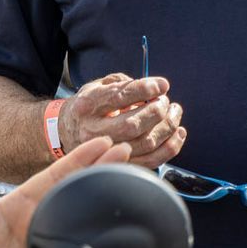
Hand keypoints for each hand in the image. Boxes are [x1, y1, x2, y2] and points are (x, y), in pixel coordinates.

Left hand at [0, 136, 131, 247]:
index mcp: (23, 203)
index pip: (57, 175)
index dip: (80, 159)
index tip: (103, 142)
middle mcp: (42, 219)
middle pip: (78, 190)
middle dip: (104, 170)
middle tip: (129, 151)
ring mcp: (51, 243)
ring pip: (85, 218)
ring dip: (108, 201)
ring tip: (135, 181)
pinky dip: (104, 244)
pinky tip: (123, 233)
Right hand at [60, 73, 184, 168]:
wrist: (68, 132)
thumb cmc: (89, 106)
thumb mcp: (96, 86)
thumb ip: (122, 83)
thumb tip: (154, 87)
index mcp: (87, 105)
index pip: (119, 97)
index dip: (144, 89)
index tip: (162, 85)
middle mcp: (93, 130)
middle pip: (133, 124)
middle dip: (157, 110)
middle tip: (165, 101)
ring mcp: (105, 152)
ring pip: (145, 143)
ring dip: (167, 126)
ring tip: (174, 112)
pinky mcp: (119, 164)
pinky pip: (151, 161)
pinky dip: (170, 147)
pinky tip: (178, 132)